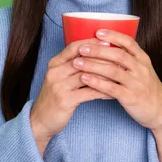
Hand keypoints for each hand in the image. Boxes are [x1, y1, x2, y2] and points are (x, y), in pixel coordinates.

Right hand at [30, 38, 111, 153]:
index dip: (92, 43)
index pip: (74, 47)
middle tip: (120, 58)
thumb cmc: (55, 96)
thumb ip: (72, 65)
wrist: (40, 120)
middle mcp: (55, 72)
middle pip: (83, 59)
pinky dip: (102, 91)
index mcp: (55, 63)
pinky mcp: (65, 100)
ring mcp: (59, 86)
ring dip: (106, 74)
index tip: (108, 41)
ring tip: (120, 74)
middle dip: (103, 57)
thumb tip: (95, 53)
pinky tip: (113, 93)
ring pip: (87, 75)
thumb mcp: (59, 77)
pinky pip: (89, 93)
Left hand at [72, 29, 161, 132]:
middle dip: (98, 50)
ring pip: (113, 71)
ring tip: (77, 62)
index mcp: (143, 59)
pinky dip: (97, 83)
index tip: (97, 31)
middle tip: (81, 48)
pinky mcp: (131, 97)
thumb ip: (129, 59)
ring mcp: (136, 83)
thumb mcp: (143, 69)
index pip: (128, 42)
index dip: (113, 35)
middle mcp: (141, 69)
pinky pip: (111, 88)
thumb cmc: (147, 88)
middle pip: (118, 55)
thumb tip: (107, 46)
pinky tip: (85, 79)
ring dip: (93, 65)